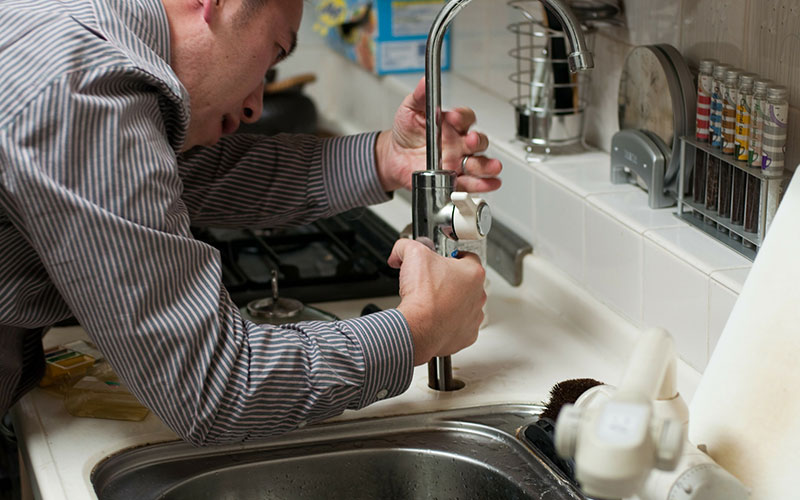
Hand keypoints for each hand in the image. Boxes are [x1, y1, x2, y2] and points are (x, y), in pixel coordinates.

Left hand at [375, 77, 501, 192]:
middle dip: (477, 141)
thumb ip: (420, 96)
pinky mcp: (454, 179)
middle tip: (469, 141)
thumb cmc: (406, 132)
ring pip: (479, 163)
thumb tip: (425, 81)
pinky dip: (483, 184)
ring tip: (491, 167)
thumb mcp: (410, 110)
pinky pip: (471, 183)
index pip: (465, 118)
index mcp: (451, 125)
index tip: (452, 117)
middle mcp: (459, 143)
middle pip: (478, 142)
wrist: (394, 157)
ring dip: (487, 166)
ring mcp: (459, 162)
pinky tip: (490, 183)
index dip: (462, 117)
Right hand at [388, 239, 485, 365]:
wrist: (418, 328)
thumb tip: (400, 251)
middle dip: (450, 281)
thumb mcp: (412, 254)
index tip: (443, 260)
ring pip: (465, 305)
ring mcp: (474, 317)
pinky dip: (449, 323)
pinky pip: (460, 326)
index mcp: (473, 273)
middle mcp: (478, 295)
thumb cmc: (423, 296)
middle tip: (433, 282)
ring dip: (452, 303)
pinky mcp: (467, 335)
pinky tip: (435, 319)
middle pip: (467, 282)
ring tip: (432, 302)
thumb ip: (407, 246)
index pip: (468, 257)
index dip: (452, 256)